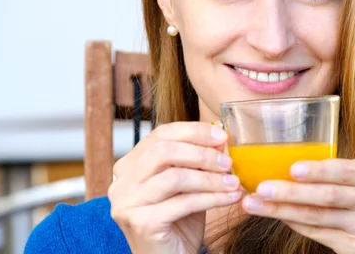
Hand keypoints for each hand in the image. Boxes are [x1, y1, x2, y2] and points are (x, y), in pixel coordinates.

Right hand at [108, 122, 242, 253]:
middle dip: (201, 153)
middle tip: (228, 162)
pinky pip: (183, 202)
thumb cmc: (179, 222)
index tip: (221, 136)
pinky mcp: (141, 222)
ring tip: (233, 182)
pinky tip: (231, 198)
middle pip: (163, 151)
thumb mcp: (188, 185)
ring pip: (174, 177)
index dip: (193, 131)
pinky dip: (212, 198)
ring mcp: (127, 203)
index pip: (160, 135)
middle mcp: (121, 183)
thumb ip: (196, 162)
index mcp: (129, 166)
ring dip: (210, 178)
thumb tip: (220, 137)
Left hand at [241, 159, 354, 253]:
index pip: (343, 171)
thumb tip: (290, 168)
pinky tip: (278, 217)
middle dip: (291, 192)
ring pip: (317, 217)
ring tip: (255, 204)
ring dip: (282, 211)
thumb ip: (339, 176)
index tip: (293, 169)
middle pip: (326, 196)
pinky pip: (319, 234)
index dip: (318, 171)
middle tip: (262, 188)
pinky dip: (296, 224)